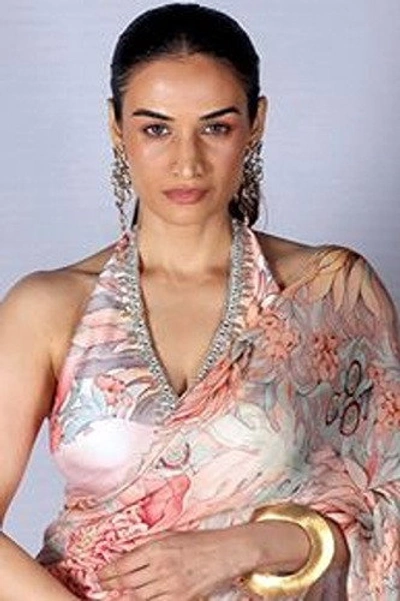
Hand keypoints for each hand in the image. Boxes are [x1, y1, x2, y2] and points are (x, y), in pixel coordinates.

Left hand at [97, 527, 257, 600]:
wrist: (225, 552)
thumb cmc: (198, 541)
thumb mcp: (170, 536)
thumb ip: (148, 546)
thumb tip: (126, 556)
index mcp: (156, 548)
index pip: (123, 564)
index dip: (107, 572)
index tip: (100, 574)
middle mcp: (161, 567)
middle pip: (127, 582)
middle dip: (111, 585)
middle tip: (102, 585)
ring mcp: (170, 586)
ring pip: (138, 596)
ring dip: (126, 595)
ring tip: (116, 594)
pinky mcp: (181, 599)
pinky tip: (140, 598)